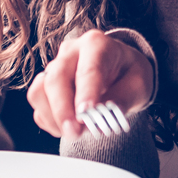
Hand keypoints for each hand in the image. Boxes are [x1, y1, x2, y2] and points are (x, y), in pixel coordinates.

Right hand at [26, 29, 154, 139]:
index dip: (86, 92)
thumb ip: (123, 99)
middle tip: (74, 132)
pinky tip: (66, 127)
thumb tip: (105, 115)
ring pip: (40, 90)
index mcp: (97, 44)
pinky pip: (38, 103)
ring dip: (53, 117)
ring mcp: (54, 66)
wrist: (119, 71)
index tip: (85, 113)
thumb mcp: (139, 85)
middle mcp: (71, 52)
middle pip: (56, 78)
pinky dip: (49, 120)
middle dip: (62, 109)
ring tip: (74, 132)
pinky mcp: (45, 84)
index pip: (89, 69)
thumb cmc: (128, 74)